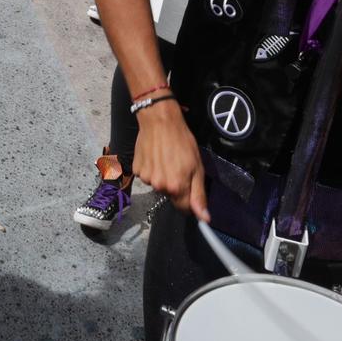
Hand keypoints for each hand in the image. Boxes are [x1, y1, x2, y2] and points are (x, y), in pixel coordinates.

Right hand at [132, 102, 205, 219]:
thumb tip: (204, 219)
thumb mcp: (197, 167)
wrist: (159, 121)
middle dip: (176, 186)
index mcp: (176, 187)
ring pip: (159, 186)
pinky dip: (152, 170)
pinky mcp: (137, 170)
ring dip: (163, 177)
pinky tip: (155, 156)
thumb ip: (199, 195)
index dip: (190, 201)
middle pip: (171, 196)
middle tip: (179, 167)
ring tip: (166, 159)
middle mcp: (160, 187)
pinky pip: (148, 177)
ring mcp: (146, 179)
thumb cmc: (182, 141)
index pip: (185, 209)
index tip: (190, 188)